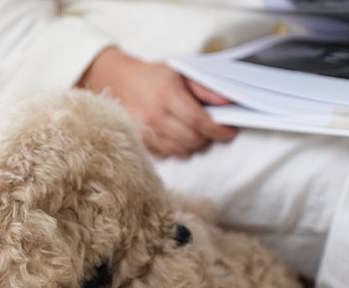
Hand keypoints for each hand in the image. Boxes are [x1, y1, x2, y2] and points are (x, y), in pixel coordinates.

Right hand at [78, 47, 236, 158]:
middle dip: (208, 138)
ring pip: (181, 151)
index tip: (230, 131)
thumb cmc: (154, 77)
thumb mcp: (180, 72)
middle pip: (192, 140)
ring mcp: (146, 132)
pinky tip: (178, 137)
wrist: (118, 82)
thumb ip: (205, 88)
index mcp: (167, 93)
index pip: (199, 121)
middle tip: (212, 130)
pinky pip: (168, 155)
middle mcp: (155, 115)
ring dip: (194, 145)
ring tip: (196, 133)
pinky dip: (178, 149)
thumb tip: (228, 102)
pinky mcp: (140, 143)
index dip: (218, 130)